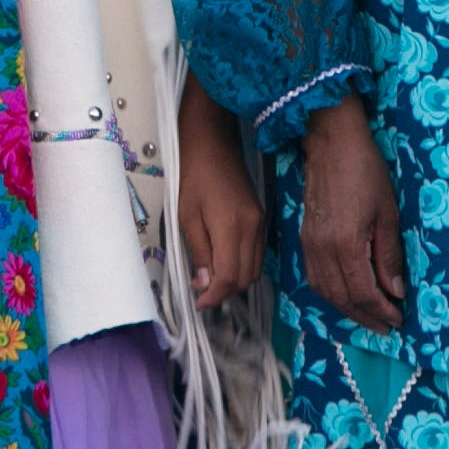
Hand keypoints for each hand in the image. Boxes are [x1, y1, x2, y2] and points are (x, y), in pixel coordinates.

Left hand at [177, 82, 265, 312]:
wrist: (213, 145)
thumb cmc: (194, 177)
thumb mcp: (187, 216)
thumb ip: (199, 252)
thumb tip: (205, 283)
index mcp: (232, 228)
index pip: (230, 276)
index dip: (215, 296)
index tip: (199, 303)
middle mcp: (252, 229)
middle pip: (246, 278)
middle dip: (225, 291)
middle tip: (201, 291)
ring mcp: (260, 224)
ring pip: (255, 269)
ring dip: (234, 281)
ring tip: (210, 279)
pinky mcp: (261, 219)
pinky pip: (257, 254)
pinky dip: (243, 266)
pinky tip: (223, 262)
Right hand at [299, 97, 408, 333]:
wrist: (331, 143)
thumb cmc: (366, 172)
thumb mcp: (388, 214)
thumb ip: (389, 256)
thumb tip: (396, 290)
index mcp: (346, 245)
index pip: (364, 293)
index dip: (382, 311)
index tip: (398, 320)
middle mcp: (323, 251)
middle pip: (343, 299)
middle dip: (366, 316)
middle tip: (386, 327)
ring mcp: (310, 246)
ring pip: (326, 292)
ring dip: (347, 309)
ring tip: (368, 316)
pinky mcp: (304, 239)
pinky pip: (315, 278)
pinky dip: (331, 294)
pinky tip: (345, 296)